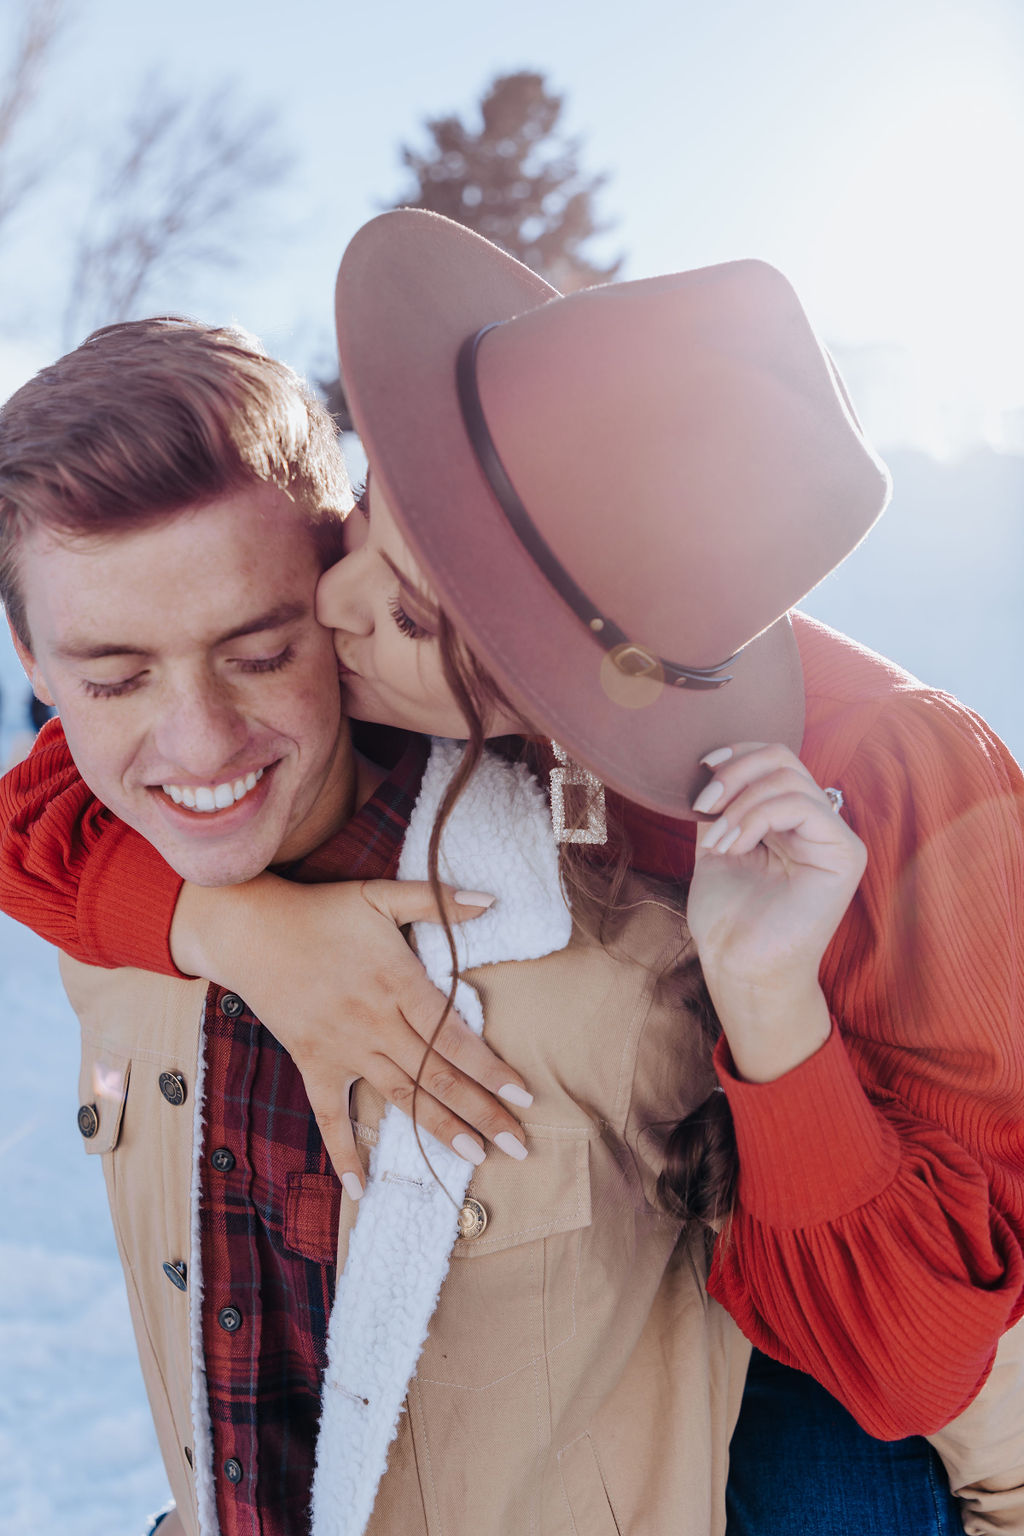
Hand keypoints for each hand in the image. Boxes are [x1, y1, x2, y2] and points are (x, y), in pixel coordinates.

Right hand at [170, 875, 532, 1194]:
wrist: (251, 930)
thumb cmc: (322, 911)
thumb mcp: (381, 894)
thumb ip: (437, 898)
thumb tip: (493, 899)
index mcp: (398, 983)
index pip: (454, 1036)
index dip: (491, 1068)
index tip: (524, 1097)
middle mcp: (375, 1023)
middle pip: (437, 1075)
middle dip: (481, 1112)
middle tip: (518, 1146)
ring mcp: (343, 1048)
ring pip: (400, 1096)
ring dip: (439, 1129)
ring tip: (475, 1157)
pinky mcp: (313, 1063)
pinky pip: (329, 1115)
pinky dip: (343, 1152)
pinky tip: (361, 1189)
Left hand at [687, 743, 866, 1081]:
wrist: (740, 968)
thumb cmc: (729, 918)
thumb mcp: (717, 844)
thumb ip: (723, 805)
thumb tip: (711, 764)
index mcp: (789, 819)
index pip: (773, 758)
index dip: (736, 754)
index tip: (700, 770)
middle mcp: (816, 822)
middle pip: (782, 757)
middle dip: (734, 773)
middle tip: (704, 803)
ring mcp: (834, 837)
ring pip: (789, 778)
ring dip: (740, 803)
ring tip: (719, 841)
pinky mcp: (845, 854)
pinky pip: (800, 806)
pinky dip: (757, 817)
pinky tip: (735, 846)